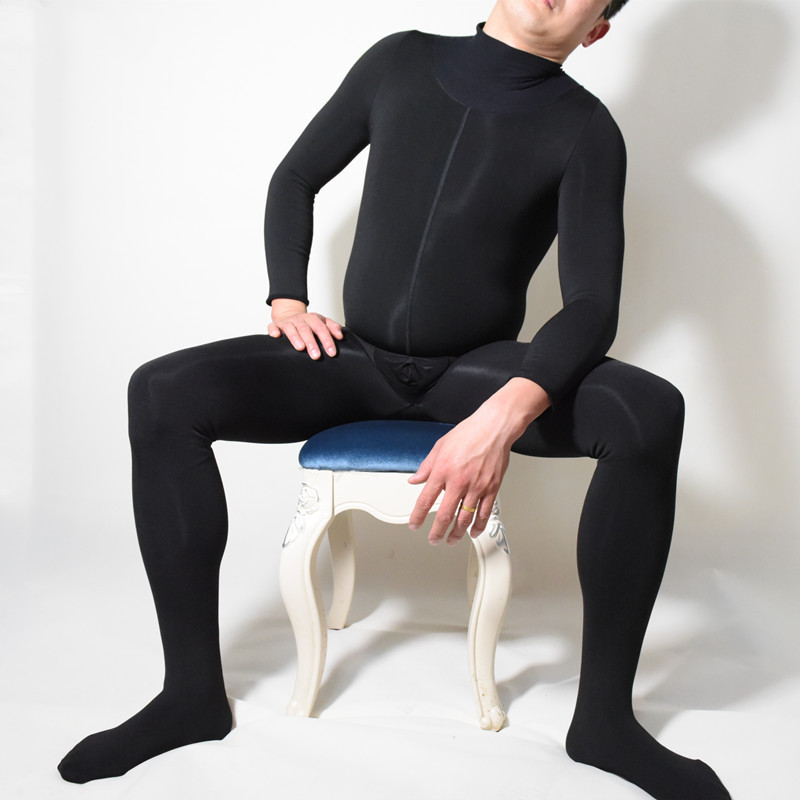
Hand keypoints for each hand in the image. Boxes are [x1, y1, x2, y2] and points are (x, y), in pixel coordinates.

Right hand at [268, 298, 342, 358]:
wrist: (289, 314)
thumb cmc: (308, 323)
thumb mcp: (322, 322)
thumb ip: (332, 328)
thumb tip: (340, 336)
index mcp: (313, 319)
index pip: (322, 328)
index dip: (327, 340)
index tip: (332, 353)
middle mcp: (300, 320)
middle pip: (306, 330)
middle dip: (312, 343)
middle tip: (317, 356)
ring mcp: (288, 322)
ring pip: (291, 329)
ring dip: (295, 338)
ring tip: (300, 348)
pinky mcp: (276, 325)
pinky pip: (273, 327)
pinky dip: (274, 330)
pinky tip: (276, 336)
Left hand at [407, 378, 550, 545]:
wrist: (494, 428)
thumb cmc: (469, 433)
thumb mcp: (440, 446)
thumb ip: (426, 467)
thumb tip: (415, 480)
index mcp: (442, 471)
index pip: (426, 500)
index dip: (418, 516)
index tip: (415, 525)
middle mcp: (459, 482)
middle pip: (445, 516)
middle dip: (437, 532)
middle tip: (433, 539)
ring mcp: (477, 487)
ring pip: (465, 519)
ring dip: (456, 533)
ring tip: (451, 540)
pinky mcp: (492, 489)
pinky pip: (484, 513)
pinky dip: (478, 526)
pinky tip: (473, 532)